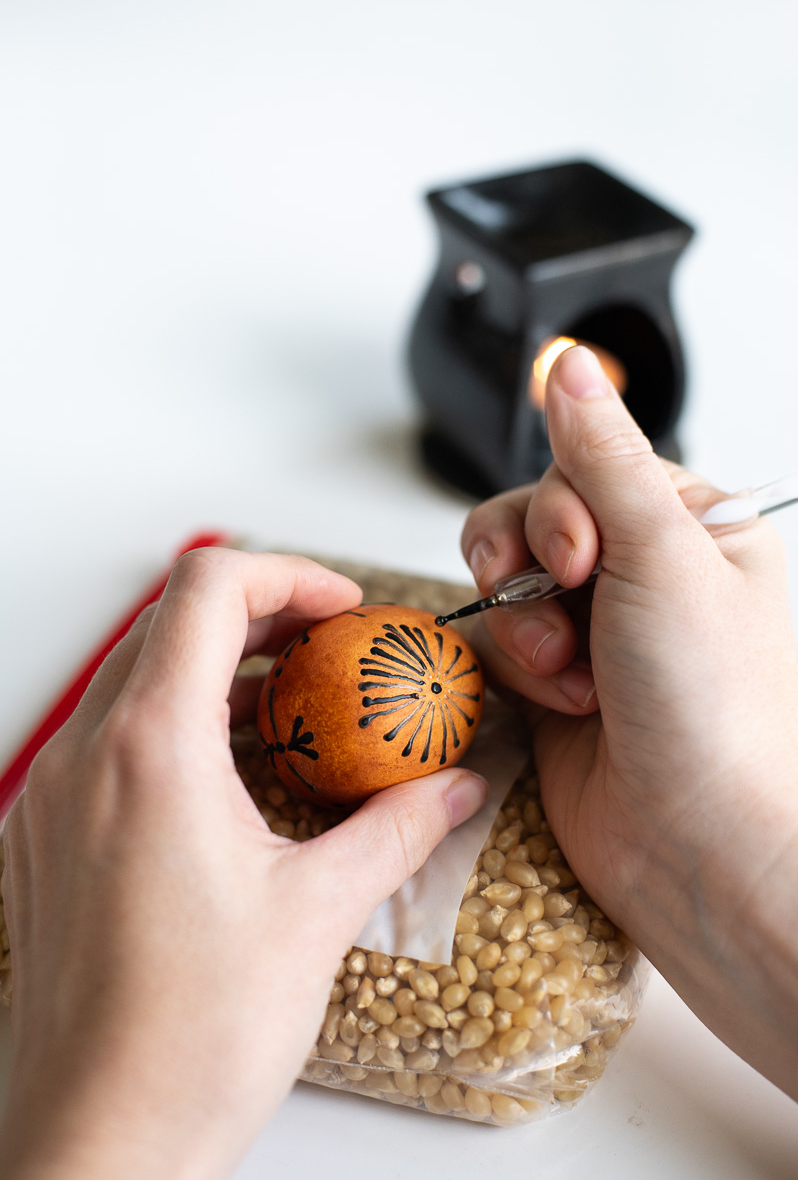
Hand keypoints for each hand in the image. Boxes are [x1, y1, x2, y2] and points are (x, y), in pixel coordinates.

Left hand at [0, 550, 486, 1179]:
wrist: (101, 1145)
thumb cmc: (188, 1042)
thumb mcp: (319, 915)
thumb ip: (396, 831)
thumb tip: (450, 790)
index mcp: (151, 752)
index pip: (208, 588)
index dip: (286, 575)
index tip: (341, 611)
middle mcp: (85, 759)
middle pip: (171, 621)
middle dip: (259, 615)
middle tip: (330, 649)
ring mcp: (52, 799)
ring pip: (134, 677)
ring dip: (216, 670)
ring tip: (292, 708)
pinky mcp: (44, 840)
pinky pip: (109, 739)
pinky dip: (174, 724)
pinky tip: (232, 778)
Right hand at [461, 346, 797, 1098]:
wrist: (701, 849)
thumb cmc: (717, 709)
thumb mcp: (662, 552)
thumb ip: (601, 455)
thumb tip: (570, 364)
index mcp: (689, 526)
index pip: (584, 467)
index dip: (561, 507)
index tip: (584, 557)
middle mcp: (640, 575)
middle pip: (530, 518)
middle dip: (535, 569)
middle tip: (574, 606)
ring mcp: (593, 631)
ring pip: (502, 582)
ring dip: (525, 629)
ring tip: (572, 676)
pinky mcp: (552, 685)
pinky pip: (496, 643)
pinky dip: (517, 671)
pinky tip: (563, 707)